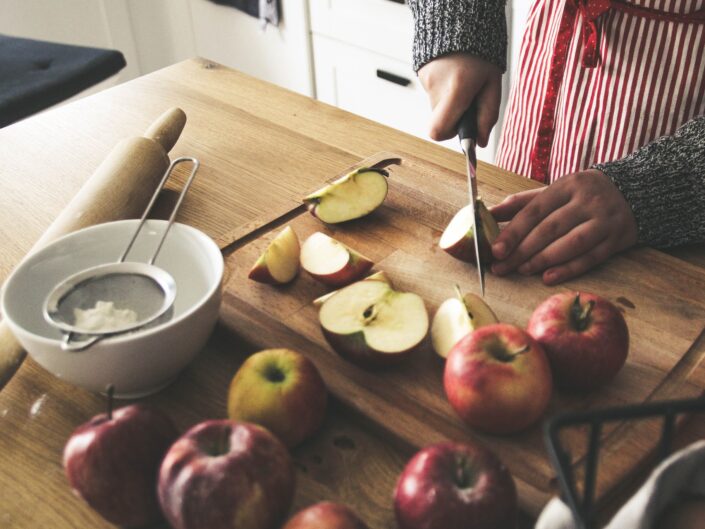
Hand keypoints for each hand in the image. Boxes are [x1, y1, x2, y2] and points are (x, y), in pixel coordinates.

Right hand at [418, 53, 501, 145]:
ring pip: (437, 106)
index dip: (449, 135)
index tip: (462, 128)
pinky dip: (444, 89)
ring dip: (450, 100)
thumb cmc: (481, 53)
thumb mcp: (492, 84)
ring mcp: (425, 80)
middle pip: (440, 120)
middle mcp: (437, 87)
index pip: (438, 131)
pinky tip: (453, 73)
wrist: (461, 20)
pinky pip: (433, 92)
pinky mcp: (421, 74)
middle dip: (454, 116)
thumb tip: (480, 141)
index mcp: (457, 89)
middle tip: (468, 99)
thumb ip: (488, 115)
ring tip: (462, 80)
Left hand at [489, 169, 638, 284]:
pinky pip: (590, 258)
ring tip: (521, 270)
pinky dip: (568, 269)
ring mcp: (605, 221)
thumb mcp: (555, 191)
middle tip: (501, 267)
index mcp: (568, 185)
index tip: (495, 249)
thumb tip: (488, 213)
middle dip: (522, 251)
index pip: (534, 211)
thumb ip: (522, 203)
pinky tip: (548, 278)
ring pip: (571, 244)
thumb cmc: (583, 194)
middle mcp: (587, 201)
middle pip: (550, 229)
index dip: (513, 231)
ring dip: (543, 260)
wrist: (636, 192)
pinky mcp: (617, 239)